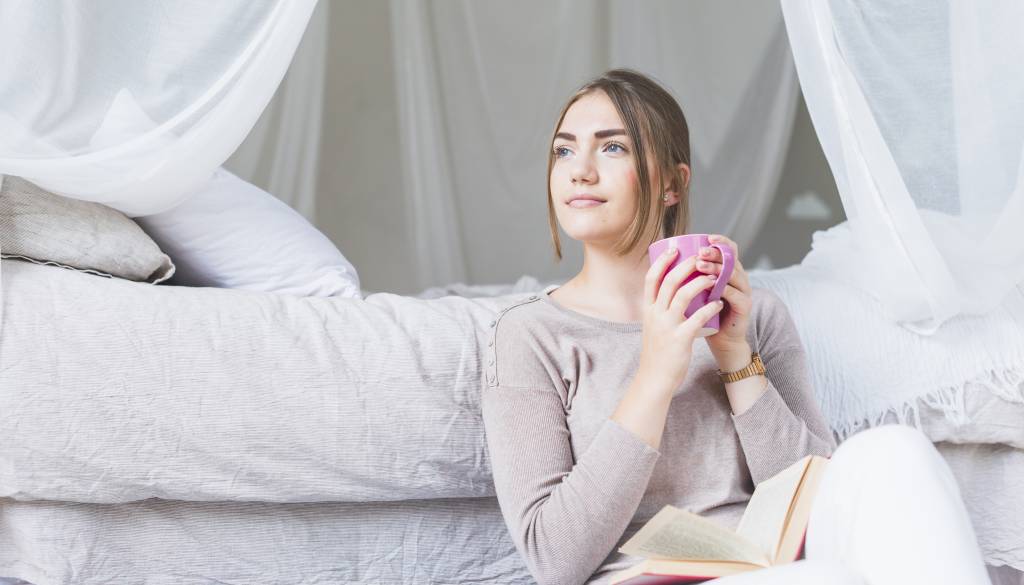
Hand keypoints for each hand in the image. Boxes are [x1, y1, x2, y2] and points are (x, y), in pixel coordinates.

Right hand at [638, 245, 726, 391]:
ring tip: (714, 276)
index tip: (674, 248)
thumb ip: (660, 309)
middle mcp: (655, 315)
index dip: (662, 261)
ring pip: (682, 295)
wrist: (655, 379)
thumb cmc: (658, 351)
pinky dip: (709, 308)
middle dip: (685, 265)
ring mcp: (667, 326)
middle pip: (668, 281)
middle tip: (700, 256)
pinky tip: (719, 303)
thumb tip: (673, 291)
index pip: (651, 279)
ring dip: (700, 282)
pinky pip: (697, 318)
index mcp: (648, 310)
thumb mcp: (653, 326)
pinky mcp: (680, 339)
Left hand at [697, 234, 753, 363]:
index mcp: (726, 272)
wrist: (720, 341)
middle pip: (731, 258)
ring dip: (717, 269)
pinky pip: (736, 295)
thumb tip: (663, 258)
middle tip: (700, 252)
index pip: (728, 250)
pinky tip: (715, 286)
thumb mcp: (694, 293)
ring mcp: (743, 291)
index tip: (706, 237)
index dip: (720, 241)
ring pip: (734, 274)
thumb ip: (688, 277)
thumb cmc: (702, 316)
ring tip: (701, 266)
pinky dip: (725, 289)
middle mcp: (738, 279)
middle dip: (715, 253)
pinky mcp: (745, 307)